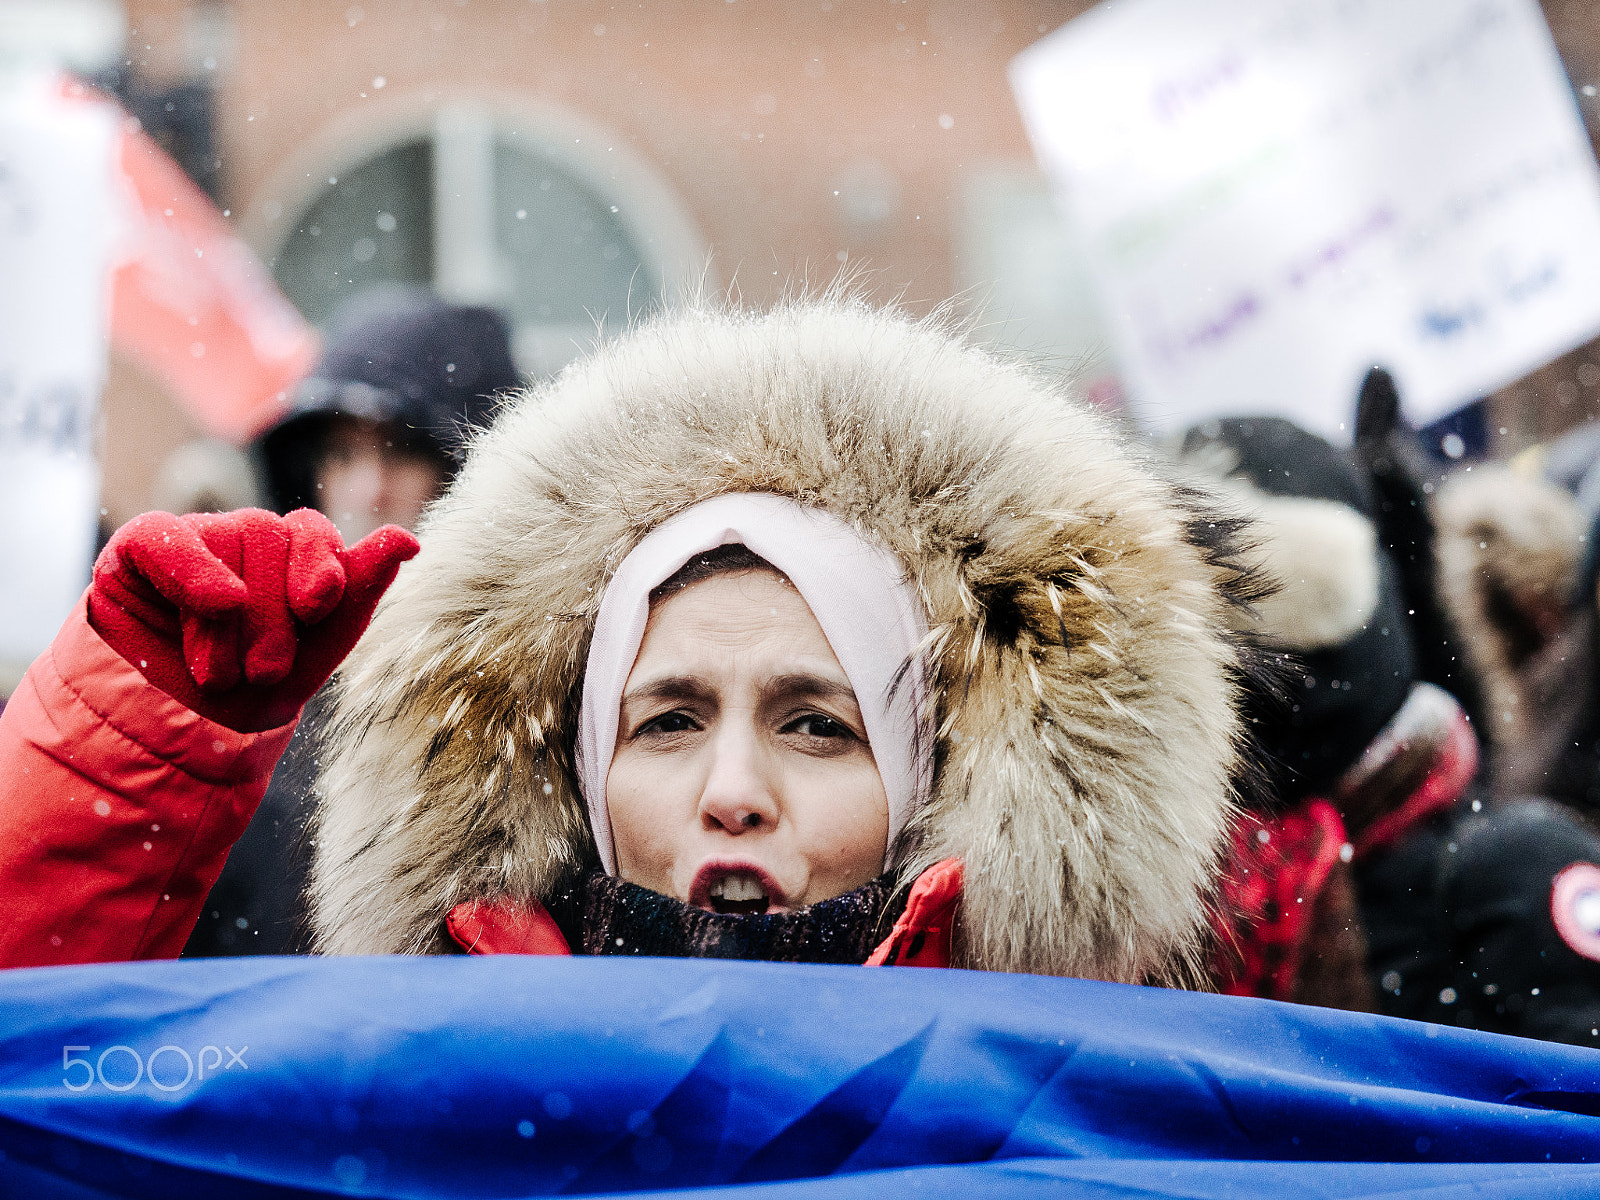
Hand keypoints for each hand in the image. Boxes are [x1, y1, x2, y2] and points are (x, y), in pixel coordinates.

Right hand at [87, 508, 418, 731]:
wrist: (184, 723)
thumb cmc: (260, 679)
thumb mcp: (318, 643)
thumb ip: (361, 587)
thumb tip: (410, 539)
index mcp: (293, 550)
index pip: (311, 530)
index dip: (319, 562)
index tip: (318, 605)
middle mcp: (246, 534)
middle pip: (268, 535)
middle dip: (272, 613)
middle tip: (265, 670)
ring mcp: (194, 536)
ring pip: (223, 542)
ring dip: (228, 622)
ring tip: (222, 674)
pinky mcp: (139, 546)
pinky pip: (164, 538)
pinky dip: (191, 570)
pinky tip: (217, 602)